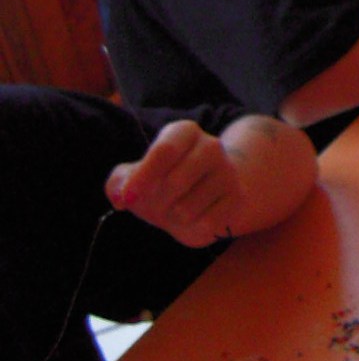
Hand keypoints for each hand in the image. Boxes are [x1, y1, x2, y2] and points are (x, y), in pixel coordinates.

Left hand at [106, 120, 244, 247]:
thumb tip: (121, 195)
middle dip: (156, 202)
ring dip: (173, 216)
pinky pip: (206, 223)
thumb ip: (119, 181)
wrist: (204, 196)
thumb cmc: (163, 181)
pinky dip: (193, 227)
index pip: (164, 150)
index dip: (143, 176)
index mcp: (184, 132)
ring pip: (187, 208)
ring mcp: (228, 171)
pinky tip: (196, 217)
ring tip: (178, 208)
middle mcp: (211, 146)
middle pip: (174, 182)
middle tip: (157, 203)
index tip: (128, 197)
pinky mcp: (237, 197)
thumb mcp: (136, 177)